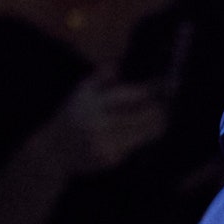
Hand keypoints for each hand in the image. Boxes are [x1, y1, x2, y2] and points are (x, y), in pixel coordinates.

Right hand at [52, 72, 172, 176]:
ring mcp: (106, 143)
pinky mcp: (110, 159)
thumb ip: (100, 76)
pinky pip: (134, 146)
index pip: (131, 95)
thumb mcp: (81, 92)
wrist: (53, 150)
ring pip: (144, 133)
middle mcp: (100, 124)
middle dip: (159, 108)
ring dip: (157, 124)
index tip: (163, 85)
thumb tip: (119, 64)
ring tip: (165, 117)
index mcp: (94, 104)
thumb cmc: (72, 116)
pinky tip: (146, 132)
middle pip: (143, 116)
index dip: (150, 90)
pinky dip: (141, 139)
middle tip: (169, 103)